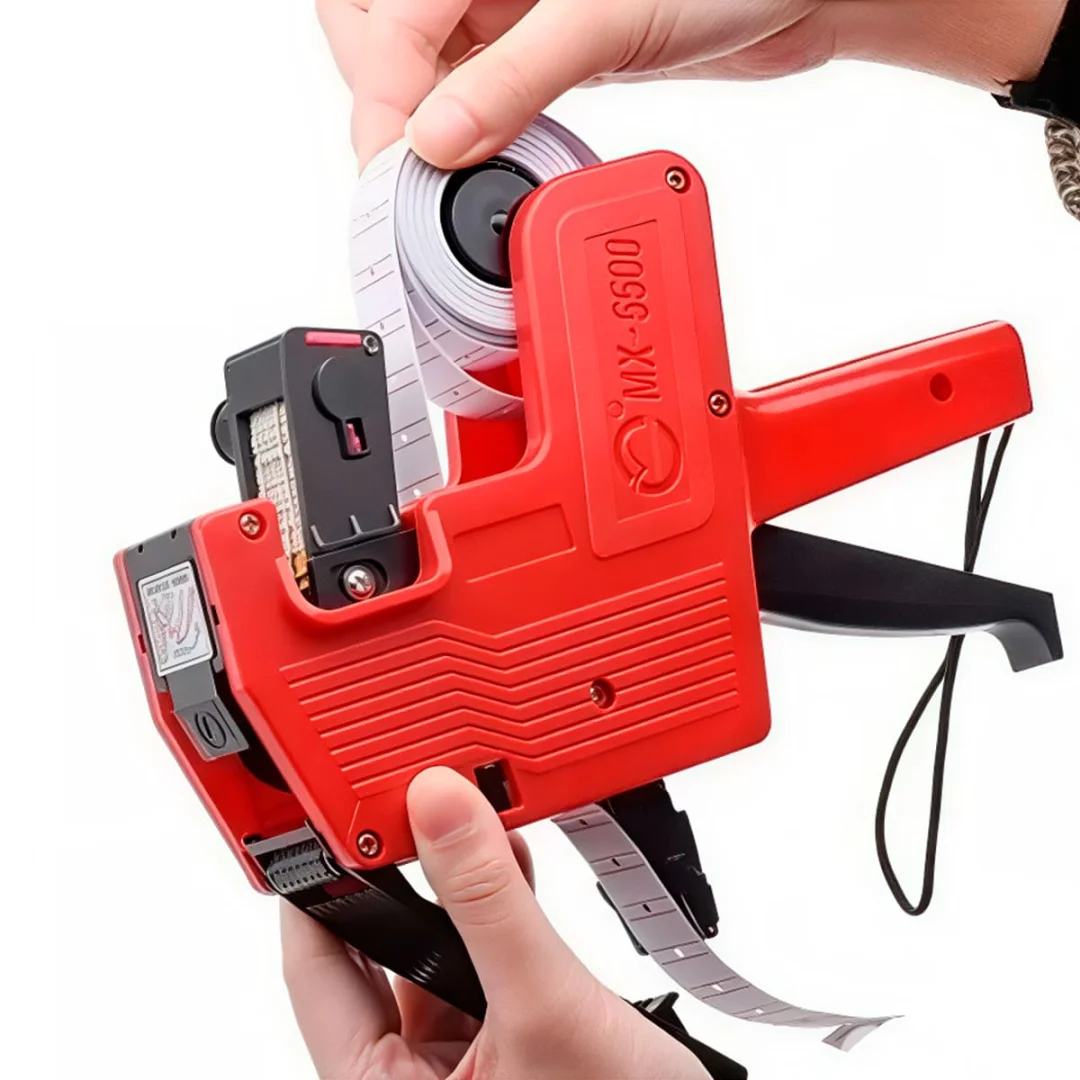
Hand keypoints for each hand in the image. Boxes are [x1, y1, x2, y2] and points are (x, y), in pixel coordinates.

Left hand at [282, 766, 708, 1079]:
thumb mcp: (545, 1007)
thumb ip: (490, 904)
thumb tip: (441, 808)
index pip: (312, 966)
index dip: (318, 881)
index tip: (332, 811)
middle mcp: (407, 1078)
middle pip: (371, 951)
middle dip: (396, 875)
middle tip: (407, 804)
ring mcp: (456, 1063)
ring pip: (429, 953)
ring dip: (455, 890)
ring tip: (467, 825)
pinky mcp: (499, 1044)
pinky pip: (477, 962)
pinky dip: (494, 912)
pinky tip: (512, 865)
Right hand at [317, 0, 1067, 170]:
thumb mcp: (606, 20)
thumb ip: (511, 81)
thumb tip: (435, 144)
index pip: (385, 14)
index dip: (381, 94)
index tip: (394, 164)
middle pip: (378, 26)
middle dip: (385, 96)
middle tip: (407, 166)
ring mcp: (510, 2)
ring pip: (421, 59)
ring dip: (422, 117)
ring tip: (448, 168)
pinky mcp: (539, 41)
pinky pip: (473, 81)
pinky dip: (467, 124)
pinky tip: (484, 150)